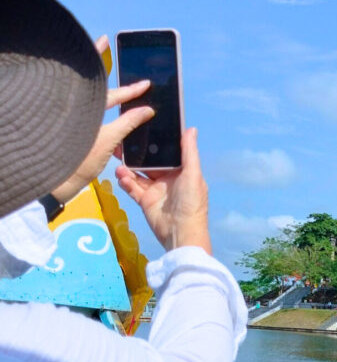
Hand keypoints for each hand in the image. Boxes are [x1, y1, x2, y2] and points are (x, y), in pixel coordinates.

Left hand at [51, 35, 153, 203]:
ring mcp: (77, 124)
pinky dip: (110, 122)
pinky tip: (120, 126)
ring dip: (116, 109)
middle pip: (105, 98)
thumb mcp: (109, 140)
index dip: (131, 90)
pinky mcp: (76, 135)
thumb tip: (147, 110)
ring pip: (101, 110)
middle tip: (139, 89)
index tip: (146, 84)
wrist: (57, 181)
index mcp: (84, 108)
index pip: (112, 94)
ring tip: (132, 105)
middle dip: (122, 94)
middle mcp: (79, 111)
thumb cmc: (80, 160)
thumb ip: (129, 122)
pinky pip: (97, 123)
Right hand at [115, 128, 211, 254]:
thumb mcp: (193, 174)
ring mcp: (156, 190)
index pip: (166, 153)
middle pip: (149, 162)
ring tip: (119, 163)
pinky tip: (120, 176)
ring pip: (138, 174)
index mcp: (182, 171)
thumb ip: (189, 152)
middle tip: (122, 143)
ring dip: (128, 168)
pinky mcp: (145, 201)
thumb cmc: (192, 202)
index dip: (155, 143)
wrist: (181, 232)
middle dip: (136, 154)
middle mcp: (168, 179)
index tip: (142, 129)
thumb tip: (191, 129)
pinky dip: (126, 182)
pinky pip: (133, 188)